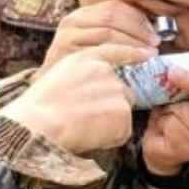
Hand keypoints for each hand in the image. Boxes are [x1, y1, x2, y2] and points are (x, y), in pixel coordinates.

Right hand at [0, 45, 151, 153]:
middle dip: (112, 106)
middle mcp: (105, 70)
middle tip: (86, 117)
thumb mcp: (59, 75)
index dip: (134, 53)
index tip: (149, 54)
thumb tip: (100, 88)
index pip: (116, 50)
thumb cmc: (39, 108)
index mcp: (86, 57)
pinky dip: (111, 138)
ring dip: (110, 123)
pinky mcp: (122, 112)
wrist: (38, 124)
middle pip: (123, 90)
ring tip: (84, 126)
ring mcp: (116, 90)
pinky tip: (90, 135)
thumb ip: (84, 74)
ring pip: (123, 112)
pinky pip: (122, 132)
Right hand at [42, 0, 160, 69]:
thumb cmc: (77, 77)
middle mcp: (71, 22)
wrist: (48, 100)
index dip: (137, 18)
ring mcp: (68, 37)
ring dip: (134, 41)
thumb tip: (148, 34)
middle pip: (112, 16)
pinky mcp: (68, 53)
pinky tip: (138, 62)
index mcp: (79, 16)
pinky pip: (103, 49)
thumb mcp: (90, 50)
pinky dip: (125, 53)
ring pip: (108, 31)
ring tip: (150, 54)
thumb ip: (111, 38)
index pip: (113, 6)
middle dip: (138, 28)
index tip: (154, 32)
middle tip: (155, 43)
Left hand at [141, 65, 188, 175]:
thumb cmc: (177, 114)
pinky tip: (163, 125)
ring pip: (187, 112)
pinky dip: (162, 121)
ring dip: (171, 106)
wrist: (161, 146)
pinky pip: (173, 127)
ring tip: (167, 109)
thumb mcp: (187, 92)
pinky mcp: (186, 150)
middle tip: (174, 71)